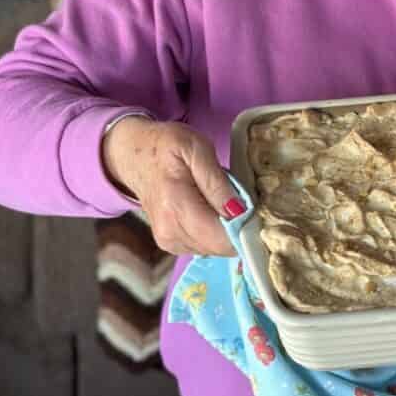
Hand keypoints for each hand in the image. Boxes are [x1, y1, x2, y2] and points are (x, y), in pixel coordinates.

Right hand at [102, 116, 237, 255]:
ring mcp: (168, 241)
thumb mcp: (197, 148)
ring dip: (229, 232)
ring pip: (214, 250)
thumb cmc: (166, 146)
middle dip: (241, 230)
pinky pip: (204, 247)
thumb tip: (239, 211)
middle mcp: (170, 231)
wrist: (133, 155)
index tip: (262, 213)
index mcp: (176, 206)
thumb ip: (217, 181)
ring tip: (231, 204)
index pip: (221, 237)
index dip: (247, 229)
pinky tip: (216, 213)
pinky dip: (216, 234)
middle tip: (249, 204)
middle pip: (220, 247)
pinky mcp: (170, 244)